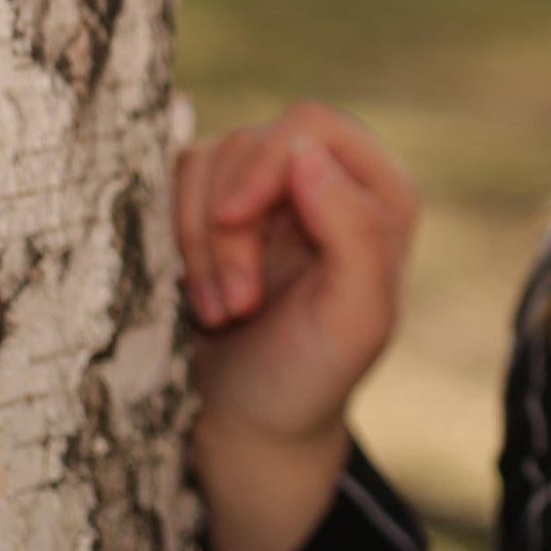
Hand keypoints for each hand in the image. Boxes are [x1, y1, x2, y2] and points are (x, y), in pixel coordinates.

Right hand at [174, 98, 417, 550]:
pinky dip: (175, 242)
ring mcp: (267, 193)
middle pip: (251, 143)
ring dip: (200, 244)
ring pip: (207, 164)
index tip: (234, 220)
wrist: (249, 425)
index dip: (265, 162)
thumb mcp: (356, 319)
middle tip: (235, 304)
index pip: (312, 125)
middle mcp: (325, 180)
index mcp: (377, 194)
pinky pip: (174, 187)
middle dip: (226, 224)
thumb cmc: (311, 377)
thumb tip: (307, 153)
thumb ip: (356, 230)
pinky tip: (199, 301)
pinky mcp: (214, 209)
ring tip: (222, 314)